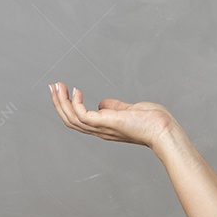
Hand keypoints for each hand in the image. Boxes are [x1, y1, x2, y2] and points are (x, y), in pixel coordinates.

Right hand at [49, 81, 174, 149]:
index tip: (64, 91)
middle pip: (70, 120)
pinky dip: (75, 104)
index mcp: (105, 127)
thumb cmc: (153, 122)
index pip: (79, 120)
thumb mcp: (130, 110)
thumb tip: (102, 104)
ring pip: (72, 118)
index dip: (68, 107)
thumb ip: (115, 107)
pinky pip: (82, 115)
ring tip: (56, 86)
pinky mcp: (106, 123)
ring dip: (61, 102)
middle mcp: (100, 130)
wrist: (164, 130)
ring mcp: (102, 128)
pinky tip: (76, 92)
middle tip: (52, 86)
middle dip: (58, 103)